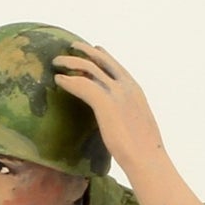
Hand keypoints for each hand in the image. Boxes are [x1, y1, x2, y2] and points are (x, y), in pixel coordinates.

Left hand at [54, 43, 166, 173]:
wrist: (147, 157)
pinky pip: (82, 84)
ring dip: (70, 62)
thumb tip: (123, 122)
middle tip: (71, 47)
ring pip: (89, 67)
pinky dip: (68, 81)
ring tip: (57, 62)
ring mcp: (116, 93)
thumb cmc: (143, 150)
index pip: (117, 66)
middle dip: (85, 50)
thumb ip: (129, 116)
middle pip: (102, 59)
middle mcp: (126, 86)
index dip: (103, 56)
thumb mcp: (139, 125)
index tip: (93, 49)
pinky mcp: (104, 103)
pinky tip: (58, 80)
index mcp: (135, 90)